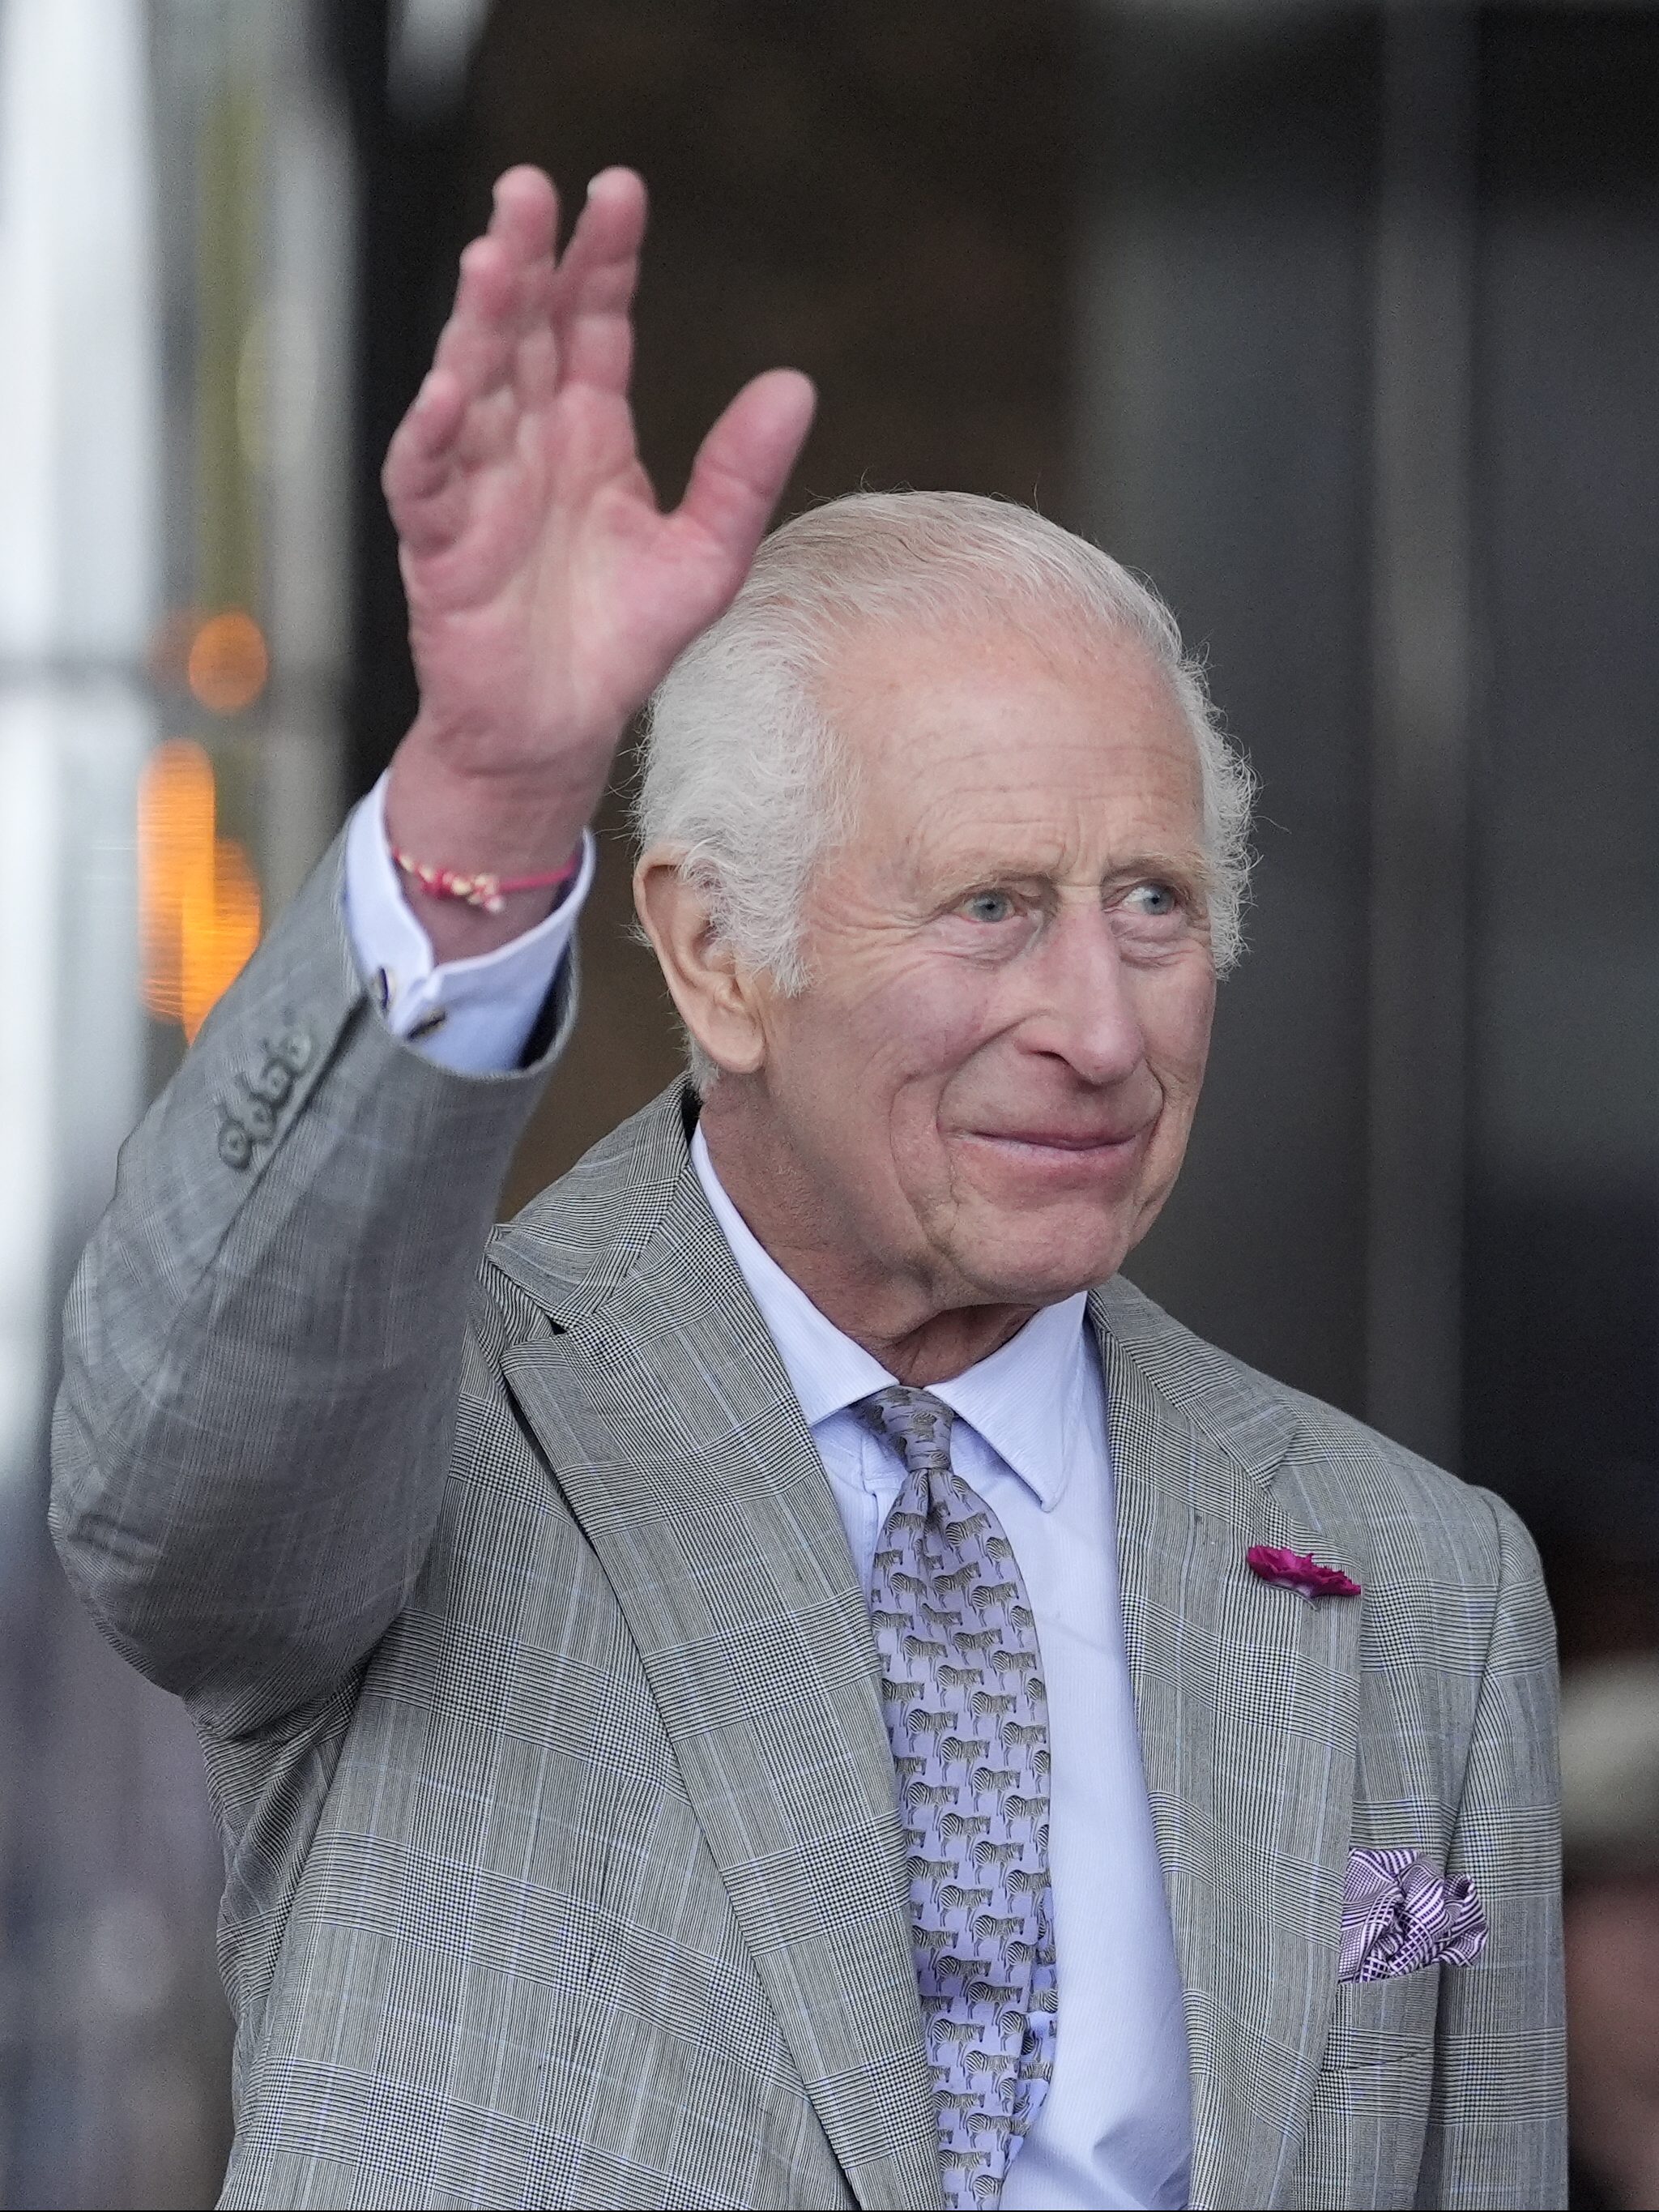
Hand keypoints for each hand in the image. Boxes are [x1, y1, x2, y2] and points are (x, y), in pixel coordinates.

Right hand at [381, 165, 814, 955]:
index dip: (603, 259)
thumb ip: (743, 475)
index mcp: (590, 432)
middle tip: (532, 189)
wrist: (556, 735)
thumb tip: (798, 384)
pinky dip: (434, 438)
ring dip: (476, 326)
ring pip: (471, 387)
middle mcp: (528, 443)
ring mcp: (478, 487)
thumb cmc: (619, 643)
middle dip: (527, 259)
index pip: (592, 323)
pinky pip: (429, 480)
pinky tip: (450, 393)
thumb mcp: (705, 557)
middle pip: (522, 331)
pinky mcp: (441, 545)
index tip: (619, 191)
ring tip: (494, 260)